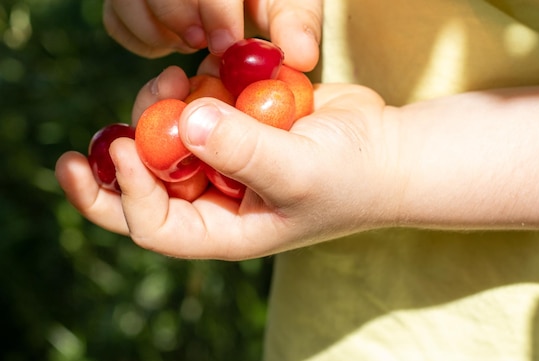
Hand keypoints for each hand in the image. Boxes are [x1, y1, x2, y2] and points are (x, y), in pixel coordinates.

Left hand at [55, 66, 400, 259]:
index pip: (155, 226)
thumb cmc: (352, 177)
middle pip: (145, 183)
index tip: (127, 147)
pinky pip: (197, 106)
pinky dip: (195, 86)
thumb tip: (186, 123)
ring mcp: (223, 159)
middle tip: (121, 120)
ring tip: (177, 77)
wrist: (386, 149)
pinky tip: (205, 69)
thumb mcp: (301, 172)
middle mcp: (215, 199)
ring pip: (165, 138)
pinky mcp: (236, 126)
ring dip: (160, 107)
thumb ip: (245, 152)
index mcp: (224, 230)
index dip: (128, 193)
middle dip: (126, 151)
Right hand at [103, 0, 321, 70]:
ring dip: (159, 32)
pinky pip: (116, 24)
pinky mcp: (124, 1)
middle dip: (178, 17)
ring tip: (193, 39)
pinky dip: (143, 41)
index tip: (225, 45)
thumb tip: (302, 58)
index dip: (212, 10)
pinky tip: (174, 41)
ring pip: (127, 2)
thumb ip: (295, 23)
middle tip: (201, 43)